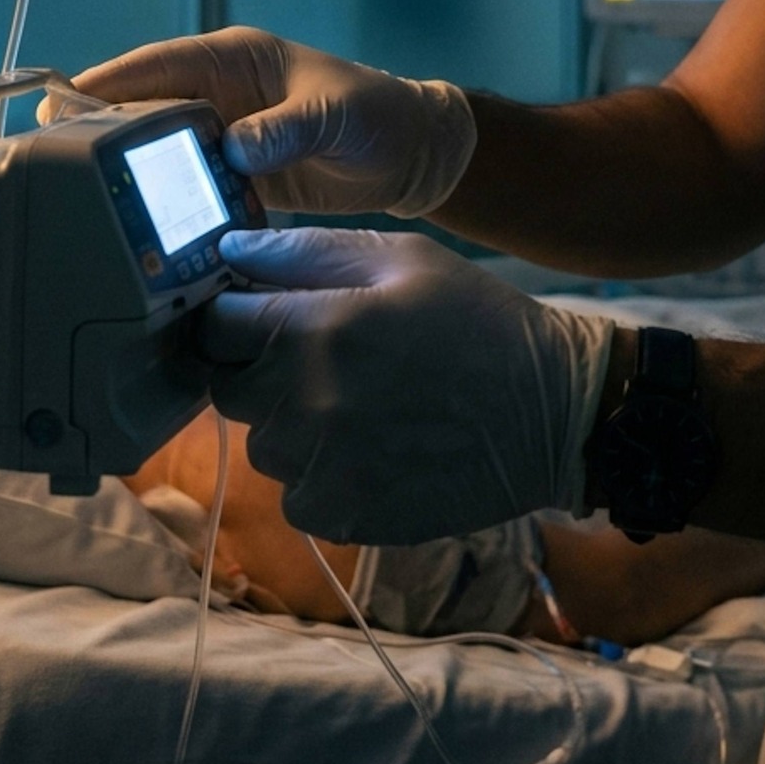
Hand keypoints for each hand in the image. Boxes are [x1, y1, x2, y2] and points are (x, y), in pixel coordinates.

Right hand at [63, 26, 476, 216]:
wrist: (410, 156)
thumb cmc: (378, 115)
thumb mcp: (334, 113)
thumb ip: (286, 128)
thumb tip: (234, 148)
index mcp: (234, 59)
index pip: (156, 65)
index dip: (105, 83)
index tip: (58, 105)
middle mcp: (218, 93)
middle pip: (140, 108)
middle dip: (97, 131)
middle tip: (52, 166)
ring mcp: (222, 136)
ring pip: (154, 151)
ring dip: (125, 173)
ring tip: (80, 203)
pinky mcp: (232, 175)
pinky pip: (183, 187)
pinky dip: (162, 205)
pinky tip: (138, 231)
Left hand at [197, 229, 614, 545]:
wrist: (550, 411)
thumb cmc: (477, 318)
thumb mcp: (404, 257)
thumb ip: (306, 251)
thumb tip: (228, 247)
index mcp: (316, 328)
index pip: (214, 326)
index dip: (230, 317)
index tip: (258, 316)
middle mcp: (307, 402)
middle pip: (228, 389)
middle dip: (259, 370)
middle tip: (322, 360)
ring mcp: (323, 467)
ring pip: (263, 445)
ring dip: (293, 424)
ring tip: (361, 404)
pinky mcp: (345, 515)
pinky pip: (297, 494)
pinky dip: (322, 474)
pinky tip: (374, 448)